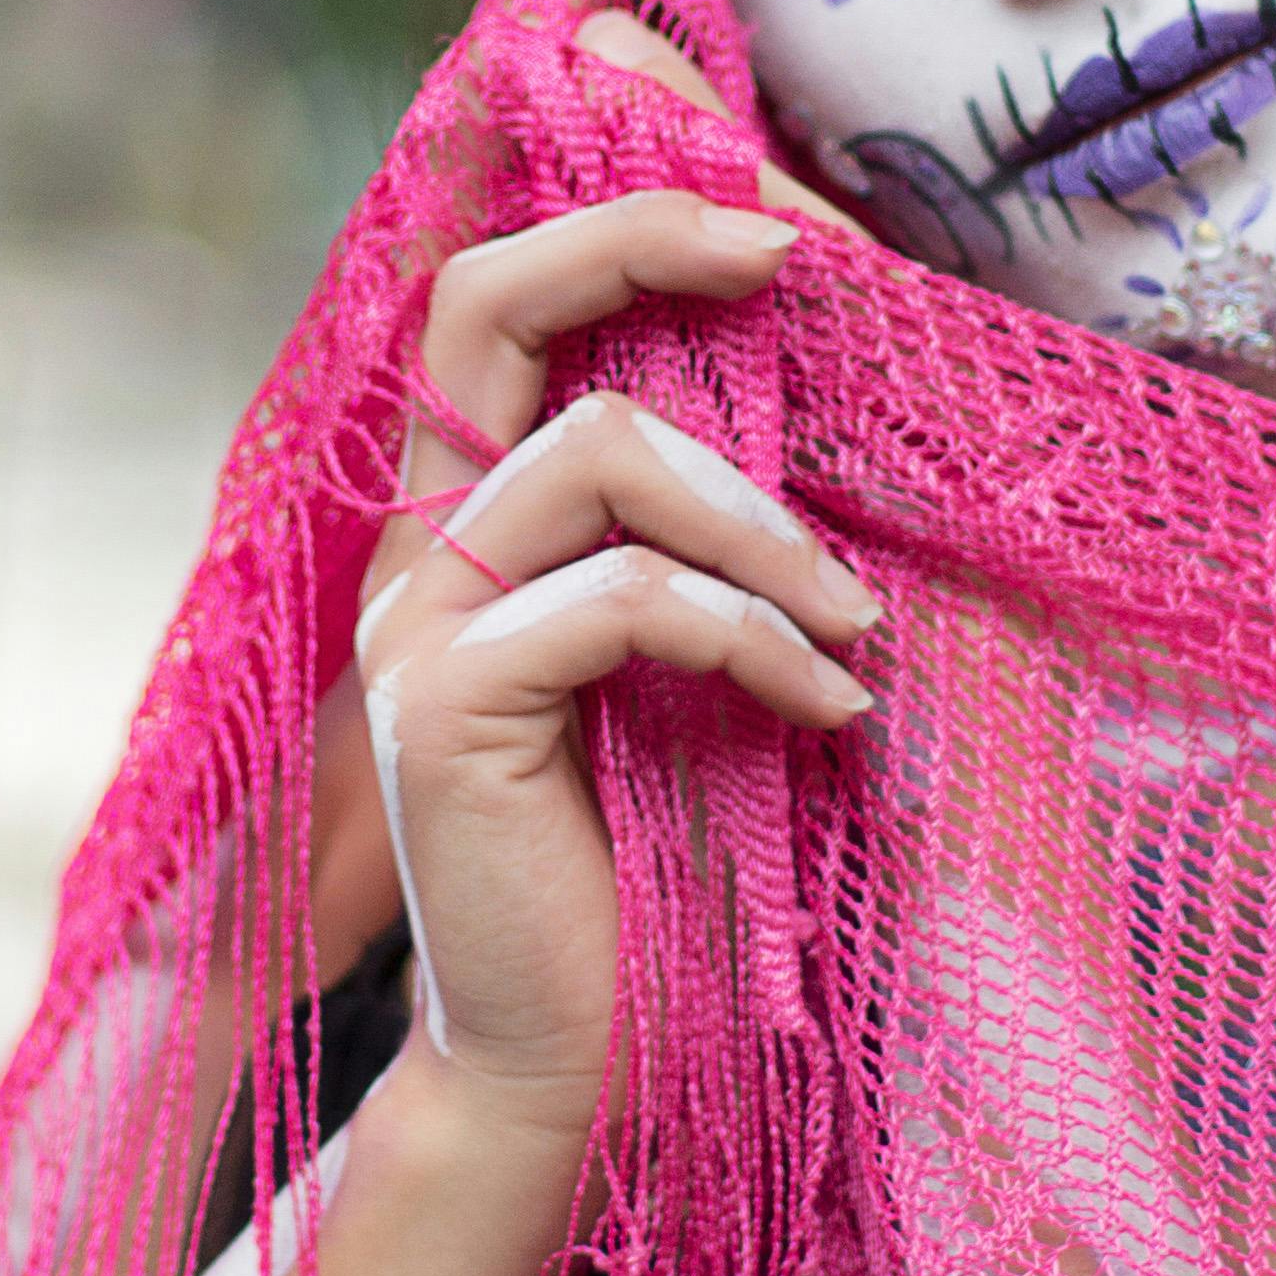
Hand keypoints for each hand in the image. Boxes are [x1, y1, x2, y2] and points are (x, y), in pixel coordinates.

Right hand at [345, 180, 879, 1200]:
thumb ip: (706, 519)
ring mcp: (416, 627)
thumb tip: (820, 361)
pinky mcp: (446, 710)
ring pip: (592, 451)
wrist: (589, 1058)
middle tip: (786, 259)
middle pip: (483, 300)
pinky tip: (828, 705)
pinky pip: (622, 600)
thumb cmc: (670, 857)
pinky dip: (750, 637)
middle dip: (638, 242)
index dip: (615, 217)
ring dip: (761, 523)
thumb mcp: (697, 649)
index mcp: (474, 518)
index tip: (769, 221)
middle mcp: (420, 550)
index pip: (499, 299)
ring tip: (859, 621)